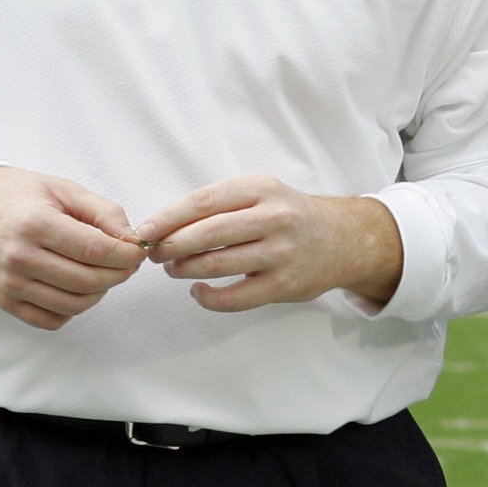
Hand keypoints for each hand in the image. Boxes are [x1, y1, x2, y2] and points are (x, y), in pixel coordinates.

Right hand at [0, 165, 144, 330]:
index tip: (138, 251)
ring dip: (100, 292)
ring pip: (75, 304)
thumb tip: (131, 238)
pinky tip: (76, 287)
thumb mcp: (62, 189)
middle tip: (127, 263)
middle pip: (88, 281)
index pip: (95, 250)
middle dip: (119, 274)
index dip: (126, 255)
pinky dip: (73, 308)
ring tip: (103, 273)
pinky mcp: (5, 301)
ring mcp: (10, 284)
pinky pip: (52, 319)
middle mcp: (20, 258)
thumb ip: (102, 211)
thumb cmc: (18, 197)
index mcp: (36, 224)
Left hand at [133, 176, 402, 312]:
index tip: (144, 231)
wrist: (343, 240)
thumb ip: (221, 204)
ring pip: (217, 265)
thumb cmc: (289, 215)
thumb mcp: (262, 193)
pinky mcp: (285, 285)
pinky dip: (208, 298)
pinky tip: (199, 291)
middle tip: (154, 254)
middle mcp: (274, 218)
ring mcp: (281, 253)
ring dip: (185, 270)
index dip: (168, 218)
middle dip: (171, 246)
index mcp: (262, 188)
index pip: (203, 201)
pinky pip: (235, 297)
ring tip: (174, 269)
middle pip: (207, 234)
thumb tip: (164, 224)